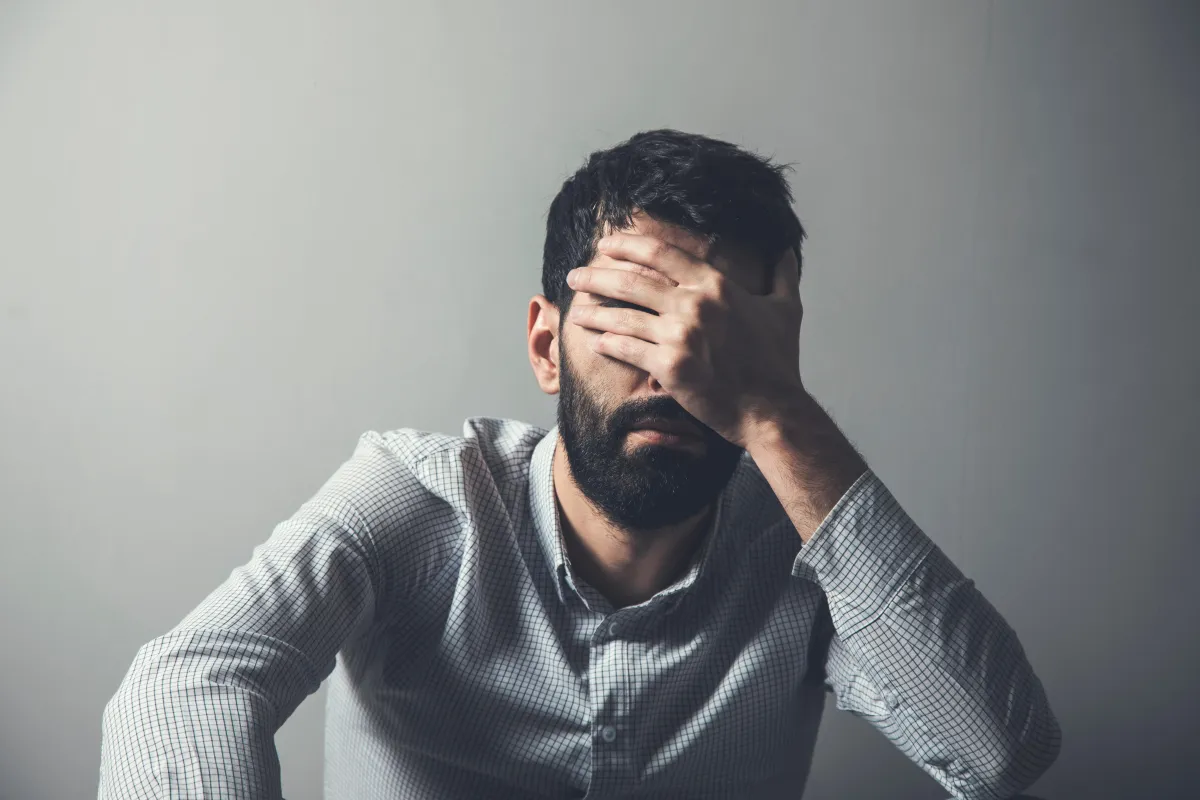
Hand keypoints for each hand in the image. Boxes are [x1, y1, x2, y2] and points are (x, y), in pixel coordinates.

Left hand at [565, 233, 807, 449]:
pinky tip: (594, 342)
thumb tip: (786, 252)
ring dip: (594, 312)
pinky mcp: (669, 367)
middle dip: (597, 276)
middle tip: (575, 277)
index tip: (605, 245)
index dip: (626, 246)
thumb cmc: (778, 363)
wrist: (772, 410)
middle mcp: (695, 304)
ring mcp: (681, 335)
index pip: (660, 254)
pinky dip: (607, 344)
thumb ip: (782, 276)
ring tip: (576, 311)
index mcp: (716, 285)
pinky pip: (627, 349)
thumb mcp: (786, 310)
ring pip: (623, 316)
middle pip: (632, 281)